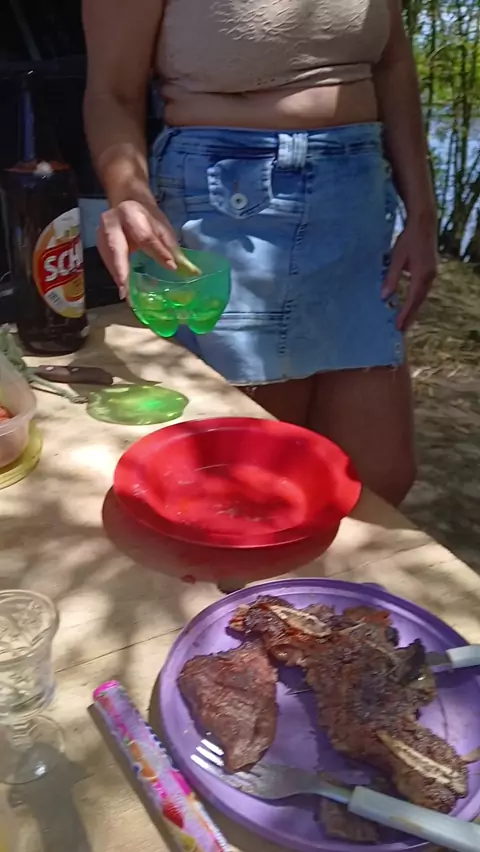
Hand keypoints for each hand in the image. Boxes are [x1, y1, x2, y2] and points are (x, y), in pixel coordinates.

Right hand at [97, 199, 178, 298]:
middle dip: (122, 270)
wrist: (127, 203)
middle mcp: (112, 222)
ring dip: (118, 277)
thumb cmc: (148, 218)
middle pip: (117, 248)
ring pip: (110, 258)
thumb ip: (175, 250)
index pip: (146, 236)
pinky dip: (116, 276)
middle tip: (126, 291)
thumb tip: (193, 272)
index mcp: (131, 214)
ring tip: (126, 296)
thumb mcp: (163, 229)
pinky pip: (108, 263)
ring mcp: (101, 234)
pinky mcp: (99, 245)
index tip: (171, 266)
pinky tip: (124, 289)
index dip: (158, 252)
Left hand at [381, 214, 437, 330]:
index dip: (405, 314)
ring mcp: (432, 274)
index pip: (412, 300)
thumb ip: (391, 278)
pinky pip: (423, 290)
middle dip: (410, 316)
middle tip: (401, 330)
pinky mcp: (431, 270)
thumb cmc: (408, 239)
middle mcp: (430, 277)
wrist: (424, 223)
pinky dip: (416, 299)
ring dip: (413, 309)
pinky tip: (410, 304)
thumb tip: (384, 297)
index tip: (398, 327)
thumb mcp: (397, 258)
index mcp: (421, 275)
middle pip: (419, 301)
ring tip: (405, 322)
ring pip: (422, 296)